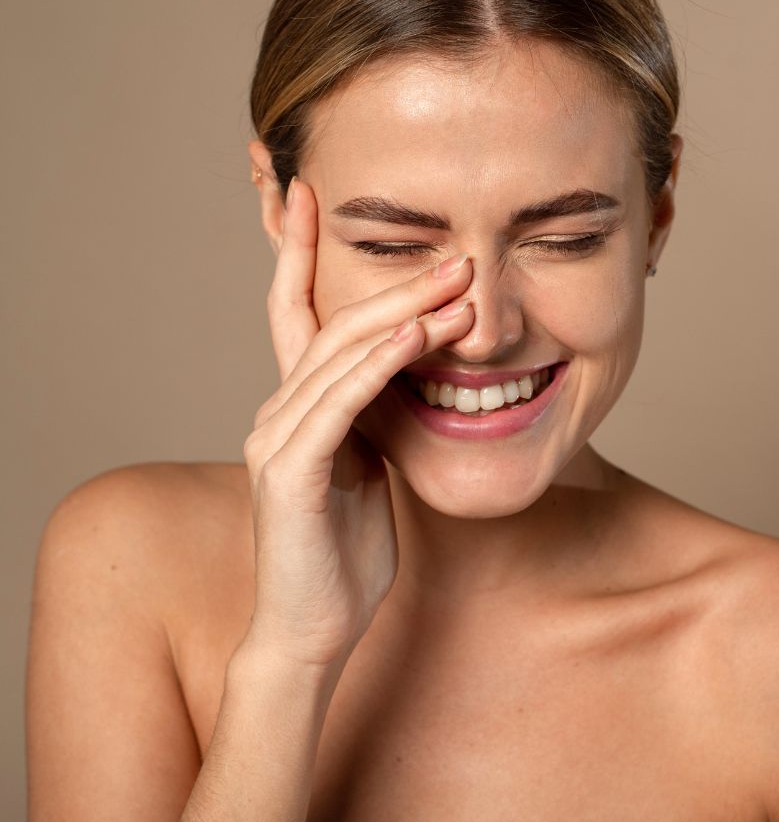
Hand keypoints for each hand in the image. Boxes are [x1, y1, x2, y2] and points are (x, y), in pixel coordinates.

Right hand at [241, 176, 473, 672]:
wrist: (313, 626)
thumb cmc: (343, 550)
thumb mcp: (366, 465)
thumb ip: (372, 415)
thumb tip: (405, 371)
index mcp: (298, 405)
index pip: (296, 312)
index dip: (299, 251)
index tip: (312, 195)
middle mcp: (278, 409)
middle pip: (333, 322)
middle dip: (396, 283)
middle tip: (454, 253)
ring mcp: (278, 437)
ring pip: (338, 353)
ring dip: (401, 314)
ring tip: (457, 284)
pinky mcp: (291, 471)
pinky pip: (339, 403)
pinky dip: (379, 365)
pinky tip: (416, 337)